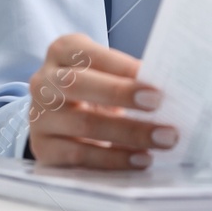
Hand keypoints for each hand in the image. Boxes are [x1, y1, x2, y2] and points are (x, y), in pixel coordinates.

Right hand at [27, 32, 178, 168]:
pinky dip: (113, 159)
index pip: (92, 54)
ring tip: (162, 139)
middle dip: (122, 94)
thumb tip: (173, 89)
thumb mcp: (105, 73)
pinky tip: (140, 159)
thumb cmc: (94, 88)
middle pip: (78, 84)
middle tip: (160, 104)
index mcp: (63, 51)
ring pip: (83, 124)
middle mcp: (44, 80)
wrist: (60, 118)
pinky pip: (79, 156)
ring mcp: (38, 116)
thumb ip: (128, 76)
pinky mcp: (42, 148)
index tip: (156, 81)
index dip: (123, 67)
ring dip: (128, 133)